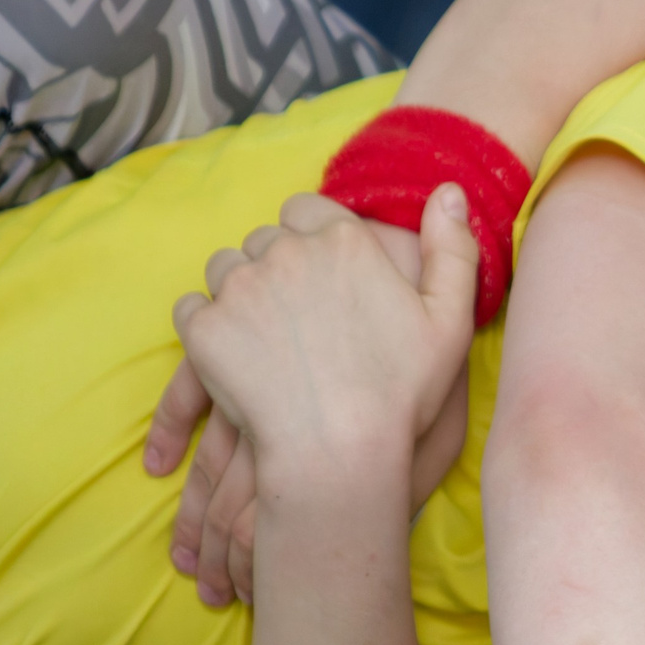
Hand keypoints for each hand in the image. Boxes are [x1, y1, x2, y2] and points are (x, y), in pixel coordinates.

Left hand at [147, 190, 477, 603]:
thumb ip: (453, 251)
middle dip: (276, 268)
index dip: (310, 240)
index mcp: (344, 241)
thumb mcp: (450, 322)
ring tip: (265, 339)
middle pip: (265, 239)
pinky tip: (234, 356)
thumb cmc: (400, 395)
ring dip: (239, 293)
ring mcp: (239, 287)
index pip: (306, 209)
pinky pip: (191, 308)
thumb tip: (449, 192)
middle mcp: (287, 251)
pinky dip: (206, 327)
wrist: (337, 453)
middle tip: (298, 320)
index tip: (323, 278)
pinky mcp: (203, 328)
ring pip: (225, 268)